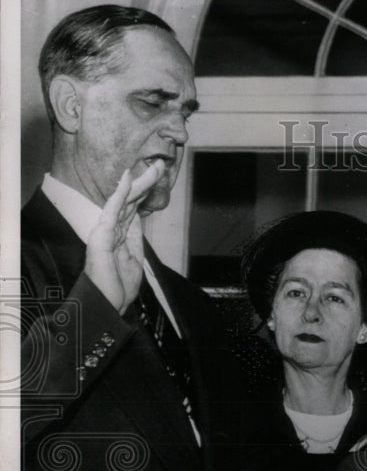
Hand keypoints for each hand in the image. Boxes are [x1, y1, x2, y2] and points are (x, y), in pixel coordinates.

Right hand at [84, 161, 164, 314]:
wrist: (107, 304)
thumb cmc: (118, 287)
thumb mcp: (135, 259)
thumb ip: (135, 238)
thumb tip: (139, 220)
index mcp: (122, 235)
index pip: (135, 207)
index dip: (147, 191)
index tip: (159, 177)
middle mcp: (113, 229)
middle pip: (132, 200)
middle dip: (147, 182)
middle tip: (161, 165)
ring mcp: (106, 230)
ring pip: (125, 200)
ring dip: (140, 182)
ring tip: (153, 167)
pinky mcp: (101, 234)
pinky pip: (113, 209)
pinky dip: (121, 192)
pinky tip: (128, 178)